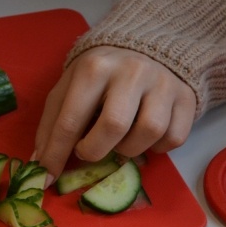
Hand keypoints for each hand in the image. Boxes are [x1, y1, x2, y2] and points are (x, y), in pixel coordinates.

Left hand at [32, 46, 196, 181]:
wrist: (145, 49)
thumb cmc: (100, 76)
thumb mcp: (70, 88)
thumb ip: (53, 124)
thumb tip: (40, 164)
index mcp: (94, 67)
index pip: (71, 120)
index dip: (56, 154)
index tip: (47, 177)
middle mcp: (131, 71)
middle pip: (113, 126)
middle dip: (95, 150)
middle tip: (89, 151)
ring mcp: (162, 83)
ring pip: (149, 132)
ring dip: (129, 149)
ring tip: (119, 140)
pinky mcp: (186, 97)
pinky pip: (174, 138)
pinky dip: (158, 148)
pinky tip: (145, 137)